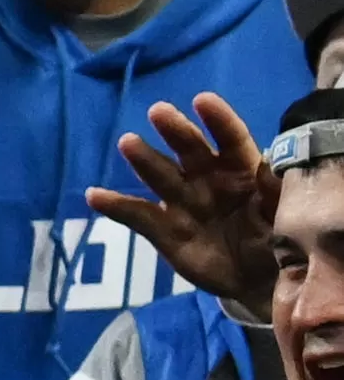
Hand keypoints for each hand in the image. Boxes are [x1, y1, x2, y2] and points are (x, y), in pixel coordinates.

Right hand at [88, 92, 280, 321]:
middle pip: (190, 150)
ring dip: (144, 160)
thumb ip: (276, 190)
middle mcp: (208, 179)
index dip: (217, 120)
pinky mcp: (164, 230)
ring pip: (161, 176)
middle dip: (175, 131)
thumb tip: (267, 164)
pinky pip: (137, 216)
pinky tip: (94, 195)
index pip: (229, 139)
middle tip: (158, 112)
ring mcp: (183, 203)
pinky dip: (115, 205)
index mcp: (241, 169)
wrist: (258, 279)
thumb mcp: (285, 215)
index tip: (201, 101)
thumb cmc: (277, 238)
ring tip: (128, 143)